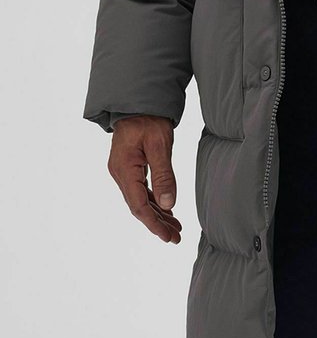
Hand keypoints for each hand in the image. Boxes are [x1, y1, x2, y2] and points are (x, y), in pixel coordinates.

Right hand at [107, 115, 181, 243]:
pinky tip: (166, 210)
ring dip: (157, 214)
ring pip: (140, 200)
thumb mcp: (160, 144)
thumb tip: (169, 204)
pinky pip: (141, 190)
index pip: (139, 206)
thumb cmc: (149, 118)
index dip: (154, 224)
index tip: (168, 236)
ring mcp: (123, 171)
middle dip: (157, 224)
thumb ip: (164, 174)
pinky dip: (154, 201)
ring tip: (175, 228)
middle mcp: (120, 173)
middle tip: (176, 237)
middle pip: (139, 206)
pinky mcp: (129, 167)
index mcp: (125, 170)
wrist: (138, 100)